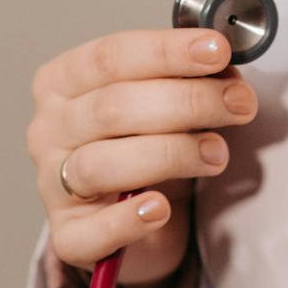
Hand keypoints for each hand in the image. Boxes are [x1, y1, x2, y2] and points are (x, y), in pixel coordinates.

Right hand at [26, 25, 258, 287]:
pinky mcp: (69, 236)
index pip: (111, 56)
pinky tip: (160, 208)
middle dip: (187, 101)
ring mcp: (53, 184)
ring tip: (217, 153)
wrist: (135, 213)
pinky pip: (94, 230)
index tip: (217, 51)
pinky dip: (128, 219)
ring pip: (102, 164)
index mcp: (64, 81)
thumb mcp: (163, 99)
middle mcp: (49, 129)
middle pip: (113, 107)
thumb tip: (226, 74)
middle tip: (238, 104)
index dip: (167, 51)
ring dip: (171, 154)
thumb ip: (189, 80)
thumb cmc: (146, 141)